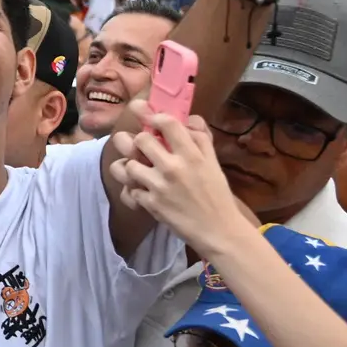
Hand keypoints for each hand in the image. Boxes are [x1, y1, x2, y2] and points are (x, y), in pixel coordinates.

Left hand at [107, 109, 251, 252]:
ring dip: (132, 166)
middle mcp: (173, 167)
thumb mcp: (213, 162)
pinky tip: (142, 190)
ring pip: (128, 164)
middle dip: (139, 141)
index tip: (151, 119)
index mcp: (191, 154)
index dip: (154, 116)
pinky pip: (129, 190)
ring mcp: (159, 187)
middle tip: (143, 147)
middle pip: (141, 140)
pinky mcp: (150, 205)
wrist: (219, 230)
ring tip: (140, 169)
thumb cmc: (217, 195)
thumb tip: (188, 118)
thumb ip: (200, 137)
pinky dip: (133, 189)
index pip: (167, 122)